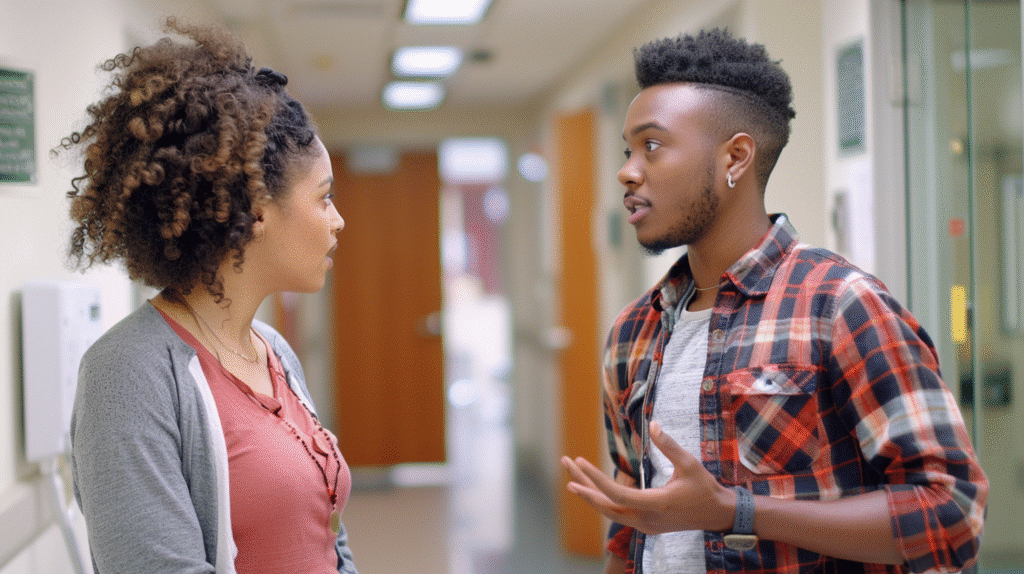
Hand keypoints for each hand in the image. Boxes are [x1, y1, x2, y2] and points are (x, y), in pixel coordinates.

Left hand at [561, 421, 734, 534]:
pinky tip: (592, 491)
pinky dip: (602, 502)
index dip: (595, 478)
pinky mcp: (646, 525)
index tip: (579, 461)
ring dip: (589, 495)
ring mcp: (645, 525)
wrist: (718, 515)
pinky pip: (617, 515)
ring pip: (609, 512)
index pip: (617, 495)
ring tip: (571, 480)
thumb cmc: (705, 488)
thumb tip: (653, 424)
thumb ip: (670, 446)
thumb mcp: (690, 464)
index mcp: (656, 504)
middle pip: (605, 505)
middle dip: (583, 485)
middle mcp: (646, 519)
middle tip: (565, 464)